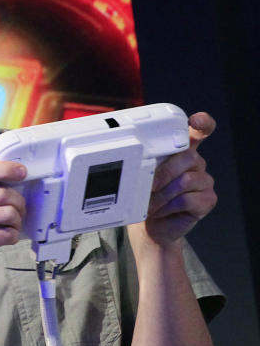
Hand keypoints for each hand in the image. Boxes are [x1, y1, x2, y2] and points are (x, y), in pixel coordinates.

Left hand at [131, 112, 217, 247]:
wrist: (152, 225)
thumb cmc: (147, 196)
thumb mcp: (143, 175)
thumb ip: (146, 162)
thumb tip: (137, 160)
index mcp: (182, 151)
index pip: (198, 132)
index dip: (202, 123)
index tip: (195, 120)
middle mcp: (197, 163)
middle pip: (188, 157)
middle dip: (163, 173)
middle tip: (148, 186)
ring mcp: (205, 181)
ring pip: (185, 180)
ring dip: (162, 194)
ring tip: (151, 203)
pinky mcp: (208, 200)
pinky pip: (188, 199)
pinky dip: (168, 206)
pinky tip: (162, 210)